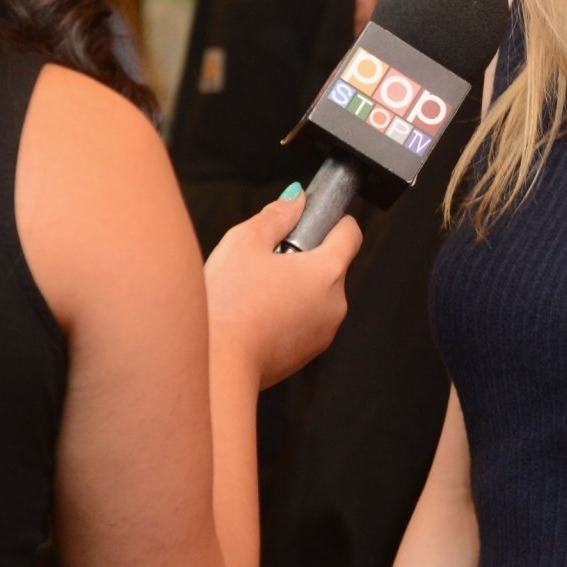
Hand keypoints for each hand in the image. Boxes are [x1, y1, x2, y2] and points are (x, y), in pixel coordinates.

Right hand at [204, 192, 363, 390]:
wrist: (216, 367)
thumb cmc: (228, 308)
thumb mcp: (245, 242)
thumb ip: (277, 214)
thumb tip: (296, 199)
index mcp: (327, 272)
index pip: (350, 232)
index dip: (333, 220)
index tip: (313, 219)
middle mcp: (335, 303)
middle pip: (330, 265)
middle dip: (303, 257)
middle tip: (267, 261)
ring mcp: (323, 332)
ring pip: (316, 295)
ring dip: (294, 287)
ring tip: (256, 292)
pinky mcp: (307, 353)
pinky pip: (305, 321)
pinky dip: (287, 313)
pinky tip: (256, 315)